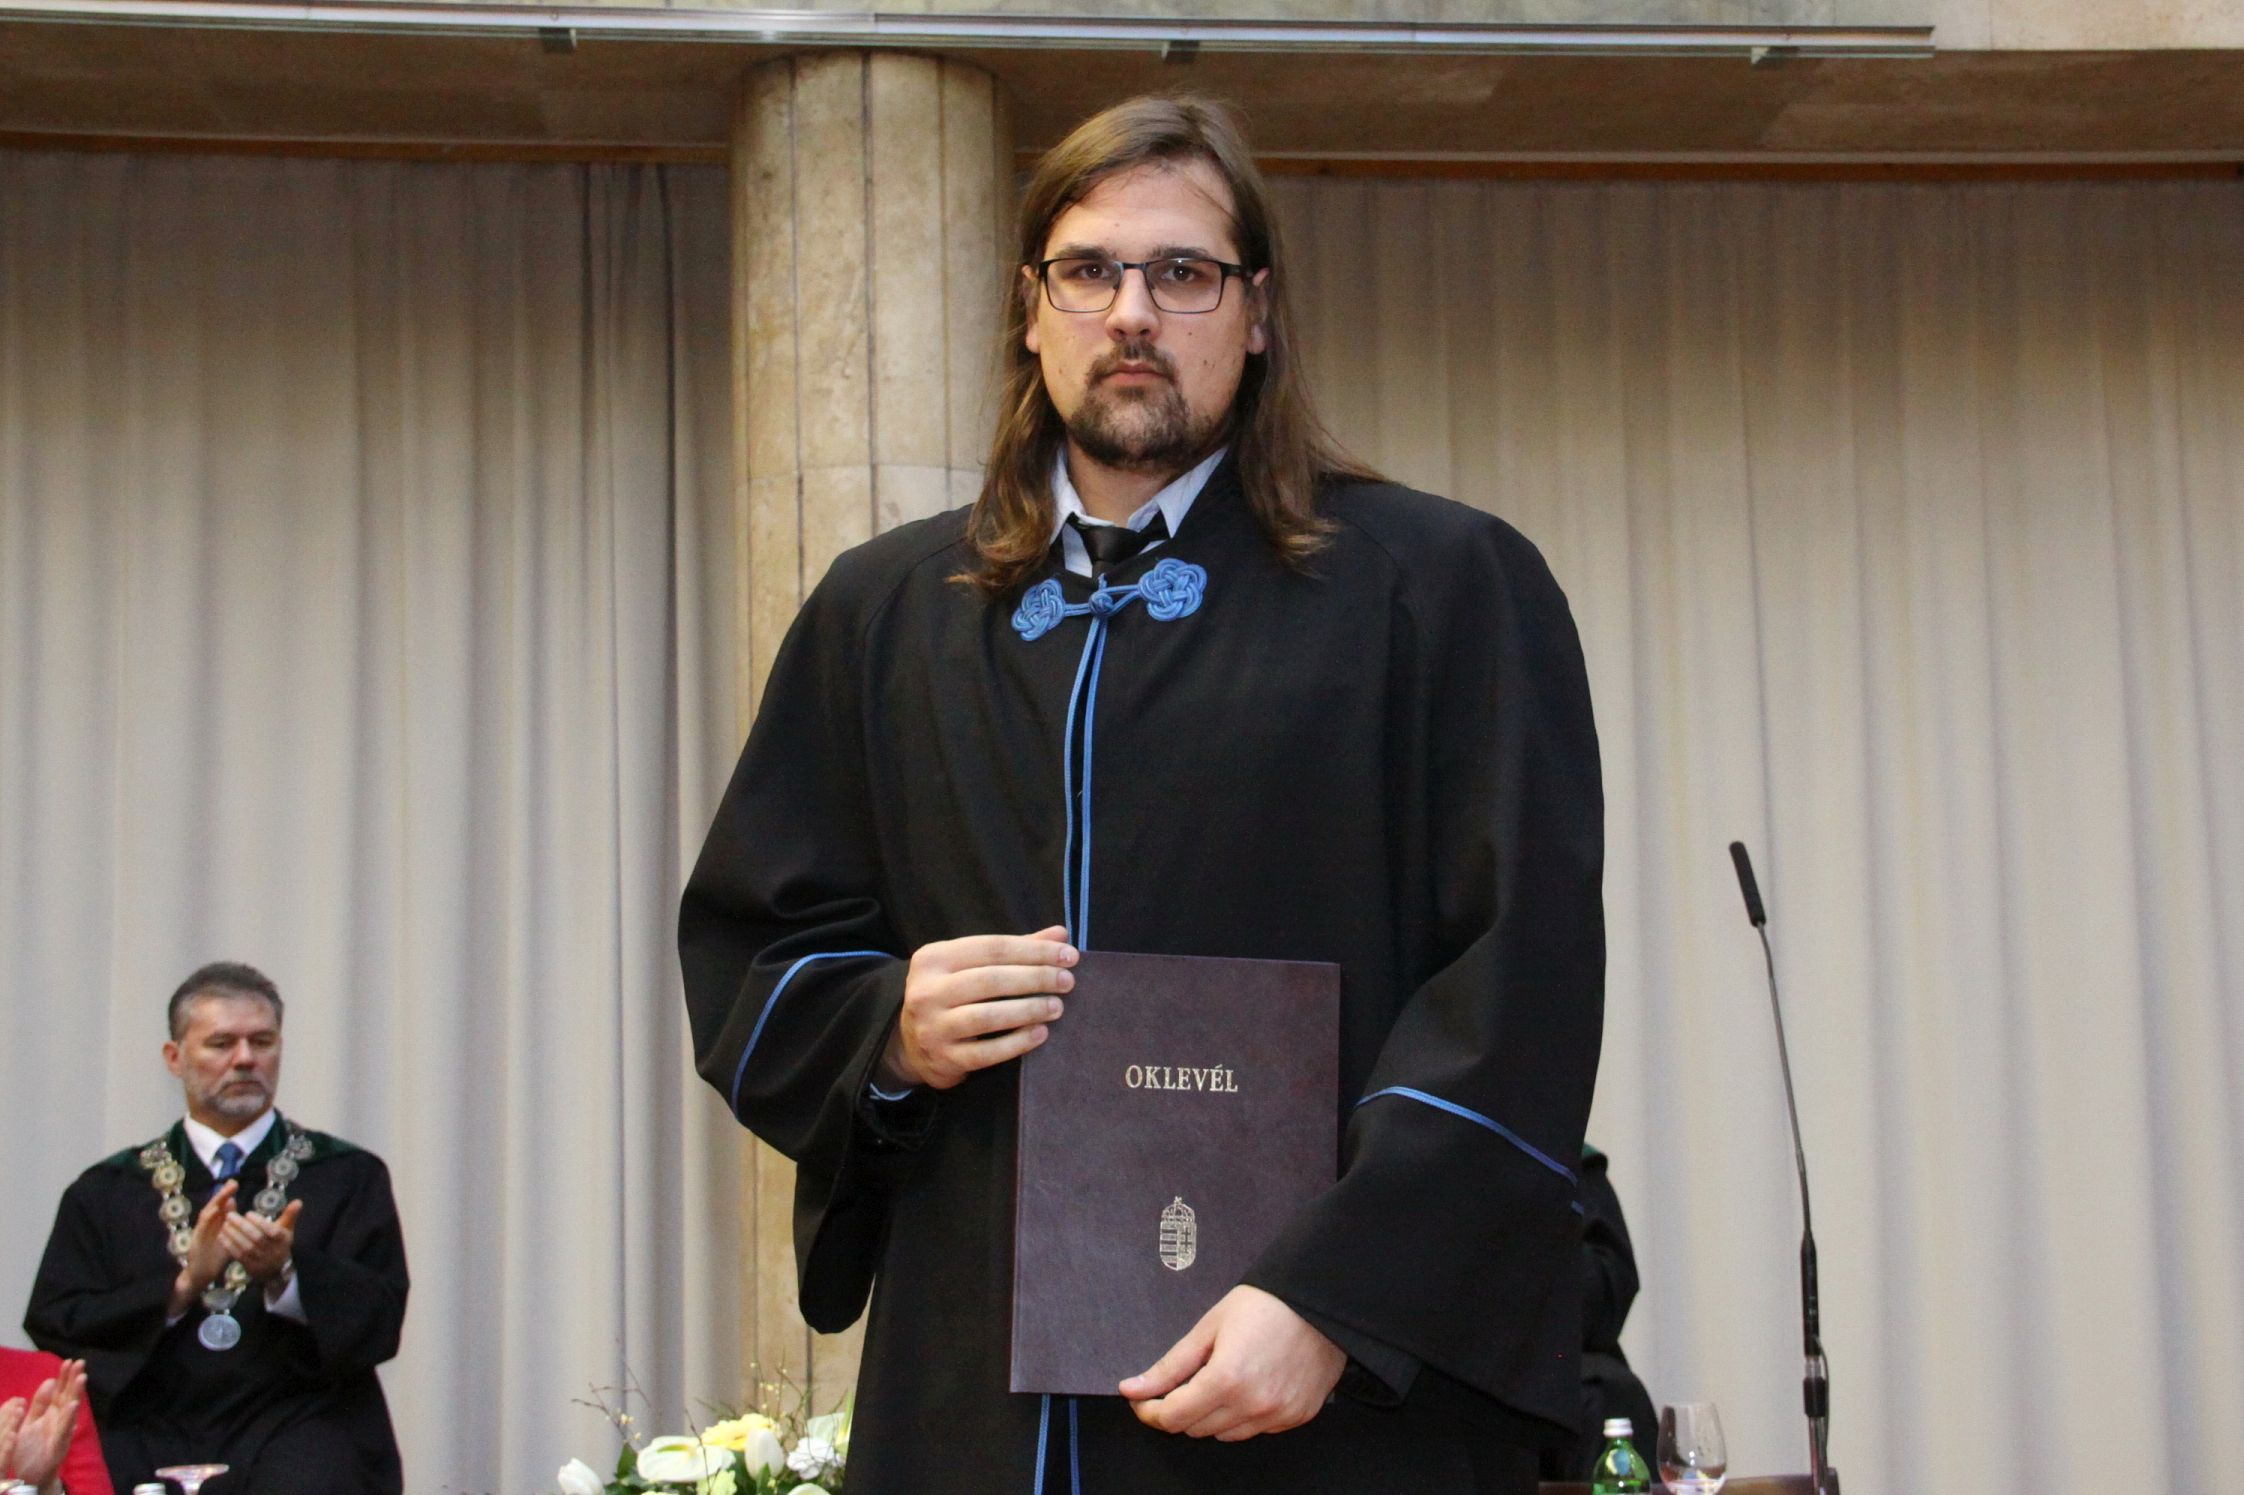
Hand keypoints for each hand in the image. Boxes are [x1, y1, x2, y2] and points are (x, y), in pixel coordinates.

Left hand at [1, 1358, 85, 1487]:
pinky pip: (64, 1430)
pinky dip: (70, 1418)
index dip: (64, 1377)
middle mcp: (59, 1421)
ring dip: (77, 1394)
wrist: (29, 1477)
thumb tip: (50, 1380)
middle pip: (68, 1397)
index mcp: (51, 1414)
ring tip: (82, 1378)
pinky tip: (74, 1406)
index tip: (69, 1361)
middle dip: (74, 1380)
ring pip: (70, 1411)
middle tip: (80, 1363)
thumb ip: (40, 1404)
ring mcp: (61, 1433)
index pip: (60, 1392)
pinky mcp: (58, 1446)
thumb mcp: (31, 1422)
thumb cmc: (31, 1450)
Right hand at [169, 1181, 238, 1313]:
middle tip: (232, 1183)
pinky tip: (214, 1211)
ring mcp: (199, 1233)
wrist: (202, 1275)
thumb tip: (233, 1205)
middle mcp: (206, 1226)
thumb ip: (231, 1223)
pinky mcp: (195, 1242)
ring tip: (224, 1193)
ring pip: (206, 1215)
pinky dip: (207, 1219)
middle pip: (213, 1207)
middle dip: (222, 1195)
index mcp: (214, 1224)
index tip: (234, 1183)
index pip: (220, 1207)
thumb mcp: (227, 1237)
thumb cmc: (216, 1256)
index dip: (226, 1195)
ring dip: (215, 1203)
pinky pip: (201, 1229)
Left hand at [220, 1198, 302, 1281]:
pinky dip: (229, 1246)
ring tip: (224, 1224)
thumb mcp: (287, 1229)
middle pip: (257, 1238)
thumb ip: (290, 1215)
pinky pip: (238, 1256)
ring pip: (246, 1247)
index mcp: (283, 1240)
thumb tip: (298, 1201)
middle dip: (242, 1226)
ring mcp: (261, 1260)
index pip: (272, 1230)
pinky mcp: (250, 1267)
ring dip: (233, 1235)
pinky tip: (222, 1236)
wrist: (276, 1269)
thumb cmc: (280, 1243)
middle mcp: (273, 1251)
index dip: (260, 1222)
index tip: (248, 1213)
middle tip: (230, 1215)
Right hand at [877, 927, 1075, 1090]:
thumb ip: (1015, 950)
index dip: (1034, 950)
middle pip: (991, 980)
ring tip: (1057, 1007)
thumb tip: (1061, 933)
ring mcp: (932, 1027)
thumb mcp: (971, 965)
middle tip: (1067, 981)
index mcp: (934, 958)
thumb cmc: (952, 995)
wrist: (912, 1043)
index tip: (1069, 955)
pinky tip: (1040, 1034)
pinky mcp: (943, 1059)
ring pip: (987, 1016)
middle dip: (1036, 978)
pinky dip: (1017, 1043)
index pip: (993, 948)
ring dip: (1028, 1010)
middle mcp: (927, 990)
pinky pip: (986, 1053)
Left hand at [1121, 1285, 1345, 1441]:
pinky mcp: (1296, 1417)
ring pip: (1225, 1434)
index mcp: (1226, 1380)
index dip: (1150, 1411)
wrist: (1321, 1302)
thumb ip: (1169, 1366)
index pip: (1173, 1418)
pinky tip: (1249, 1385)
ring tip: (1222, 1377)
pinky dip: (1244, 1415)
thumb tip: (1130, 1390)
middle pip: (1196, 1429)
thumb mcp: (1208, 1328)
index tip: (1142, 1399)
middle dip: (1181, 1408)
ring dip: (1212, 1415)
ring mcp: (1277, 1415)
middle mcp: (1253, 1405)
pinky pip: (1257, 1429)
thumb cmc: (1264, 1305)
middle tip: (1185, 1380)